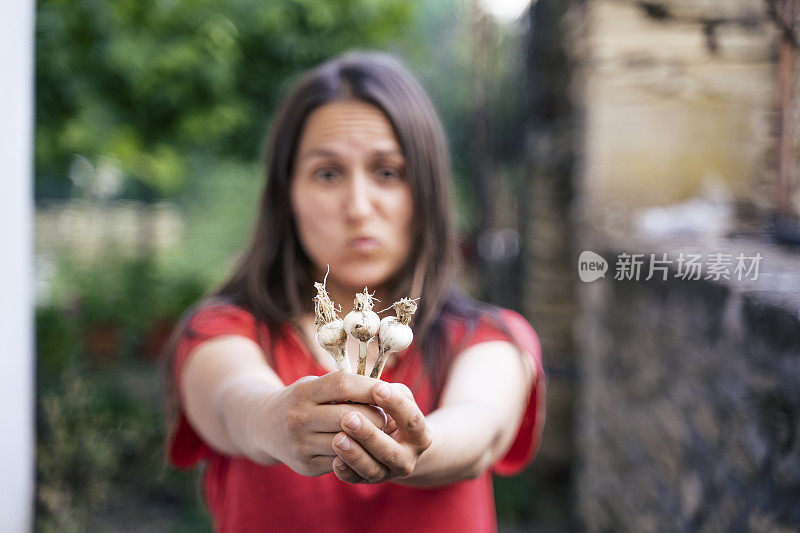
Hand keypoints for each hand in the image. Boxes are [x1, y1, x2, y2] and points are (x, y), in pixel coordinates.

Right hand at [264, 372, 385, 476]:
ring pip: (347, 443)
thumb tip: (387, 390)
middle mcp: (298, 418)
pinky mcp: (306, 466)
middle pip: (348, 417)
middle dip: (375, 415)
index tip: (387, 389)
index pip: (342, 385)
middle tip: (387, 415)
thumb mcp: (313, 384)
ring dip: (369, 438)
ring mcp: (300, 445)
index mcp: (302, 393)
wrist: (263, 427)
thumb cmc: (301, 400)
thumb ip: (342, 387)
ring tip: (380, 431)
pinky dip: (357, 454)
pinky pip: (341, 462)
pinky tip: (364, 447)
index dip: (368, 387)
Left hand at [331, 381, 431, 483]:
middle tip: (349, 418)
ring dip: (354, 454)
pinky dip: (346, 471)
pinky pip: (356, 479)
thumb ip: (390, 391)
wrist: (396, 442)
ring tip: (337, 439)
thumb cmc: (394, 412)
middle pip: (389, 450)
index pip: (411, 420)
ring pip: (372, 468)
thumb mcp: (399, 398)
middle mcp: (407, 459)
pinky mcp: (368, 480)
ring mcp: (387, 472)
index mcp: (420, 435)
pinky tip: (335, 460)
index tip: (377, 388)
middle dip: (368, 434)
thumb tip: (372, 386)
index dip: (396, 404)